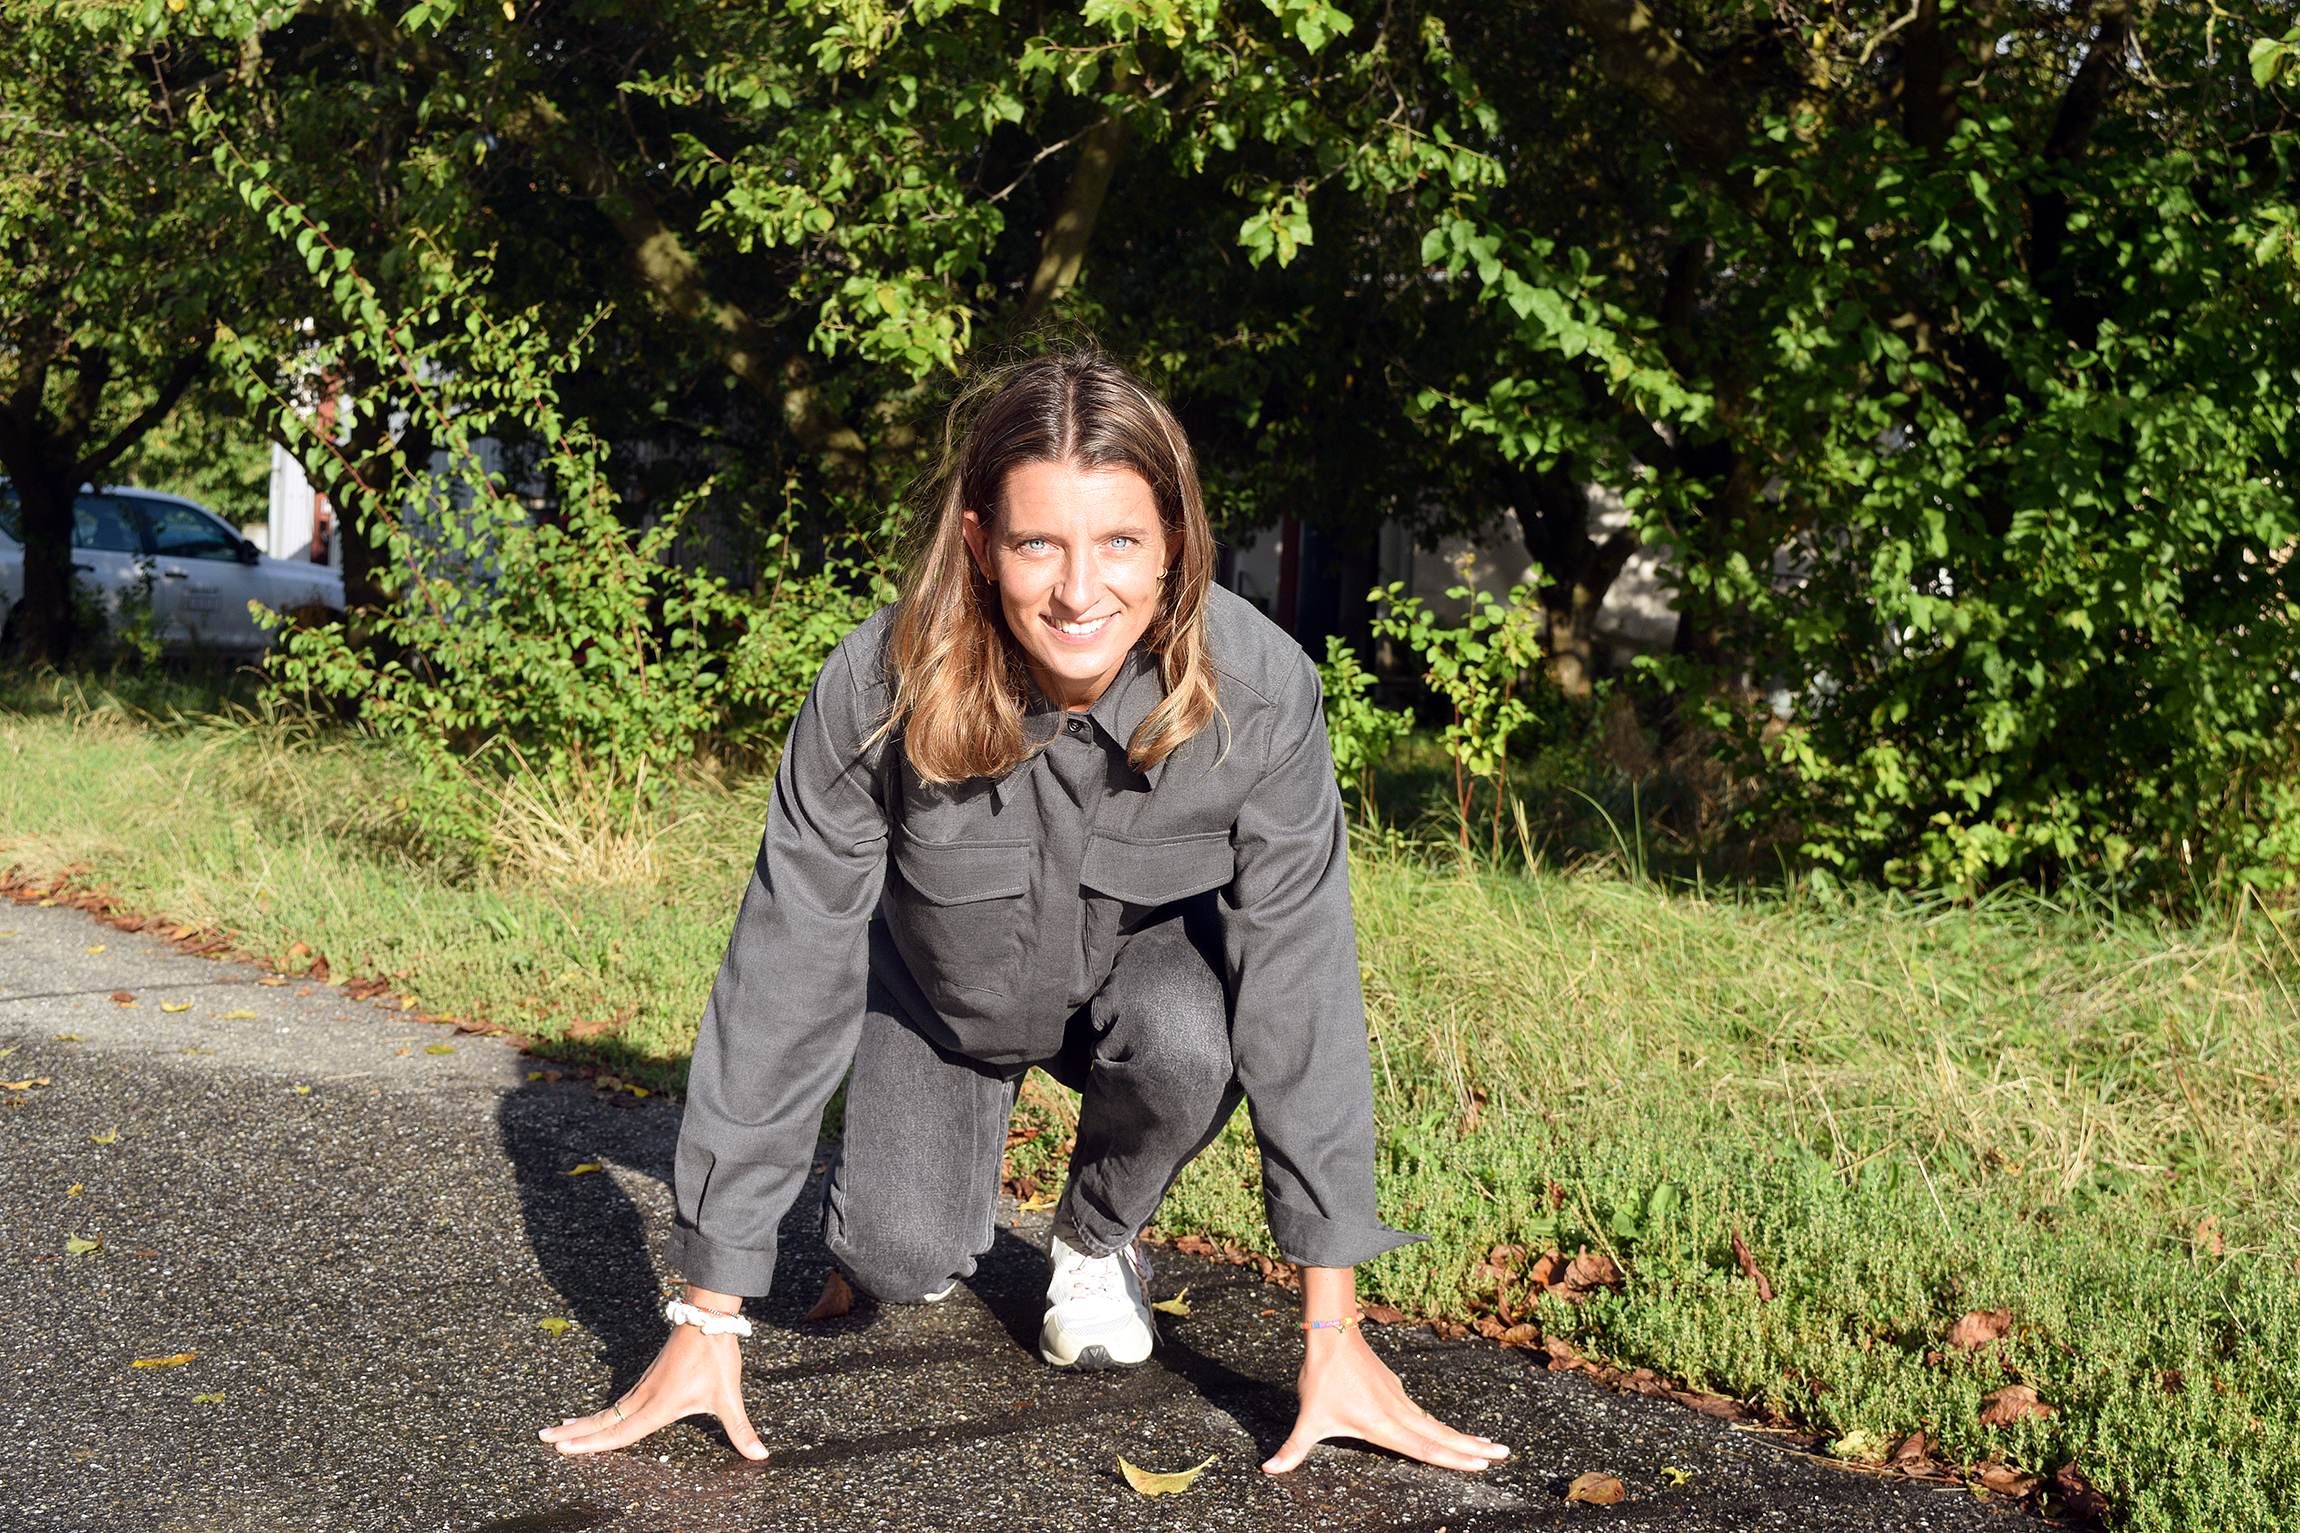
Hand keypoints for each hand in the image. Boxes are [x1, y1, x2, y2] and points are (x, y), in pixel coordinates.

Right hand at [537, 1288, 766, 1459]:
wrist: (708, 1317)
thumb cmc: (716, 1355)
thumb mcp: (729, 1396)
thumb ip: (741, 1430)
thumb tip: (760, 1456)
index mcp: (659, 1406)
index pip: (621, 1433)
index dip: (593, 1444)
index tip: (564, 1449)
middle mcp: (645, 1397)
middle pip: (605, 1421)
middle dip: (574, 1433)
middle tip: (544, 1439)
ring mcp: (644, 1386)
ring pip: (609, 1411)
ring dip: (583, 1423)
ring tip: (556, 1432)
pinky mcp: (648, 1378)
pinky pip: (618, 1401)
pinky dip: (601, 1413)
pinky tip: (594, 1418)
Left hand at [1261, 1267, 1508, 1475]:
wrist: (1331, 1334)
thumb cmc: (1321, 1378)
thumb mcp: (1308, 1420)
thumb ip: (1292, 1449)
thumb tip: (1268, 1470)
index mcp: (1383, 1425)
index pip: (1425, 1447)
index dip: (1454, 1458)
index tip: (1483, 1463)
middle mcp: (1398, 1413)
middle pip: (1442, 1434)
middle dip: (1473, 1447)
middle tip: (1504, 1454)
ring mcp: (1400, 1399)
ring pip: (1436, 1423)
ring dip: (1462, 1436)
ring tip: (1488, 1445)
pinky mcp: (1396, 1389)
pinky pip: (1424, 1413)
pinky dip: (1442, 1425)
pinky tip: (1448, 1432)